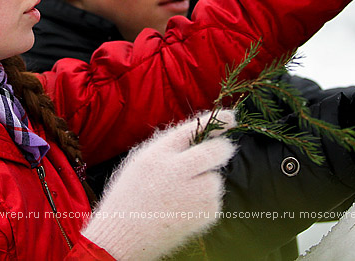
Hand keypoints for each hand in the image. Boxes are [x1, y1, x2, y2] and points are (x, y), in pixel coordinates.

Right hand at [82, 110, 237, 260]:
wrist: (123, 237)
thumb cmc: (130, 196)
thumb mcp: (140, 162)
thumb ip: (169, 148)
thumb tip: (202, 136)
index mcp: (157, 155)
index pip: (192, 130)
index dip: (214, 121)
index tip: (231, 117)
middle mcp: (176, 172)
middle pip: (215, 152)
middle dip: (223, 149)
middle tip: (222, 150)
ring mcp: (192, 195)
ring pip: (216, 178)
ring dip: (207, 181)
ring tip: (181, 195)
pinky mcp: (204, 215)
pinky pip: (214, 201)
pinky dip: (205, 202)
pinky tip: (184, 209)